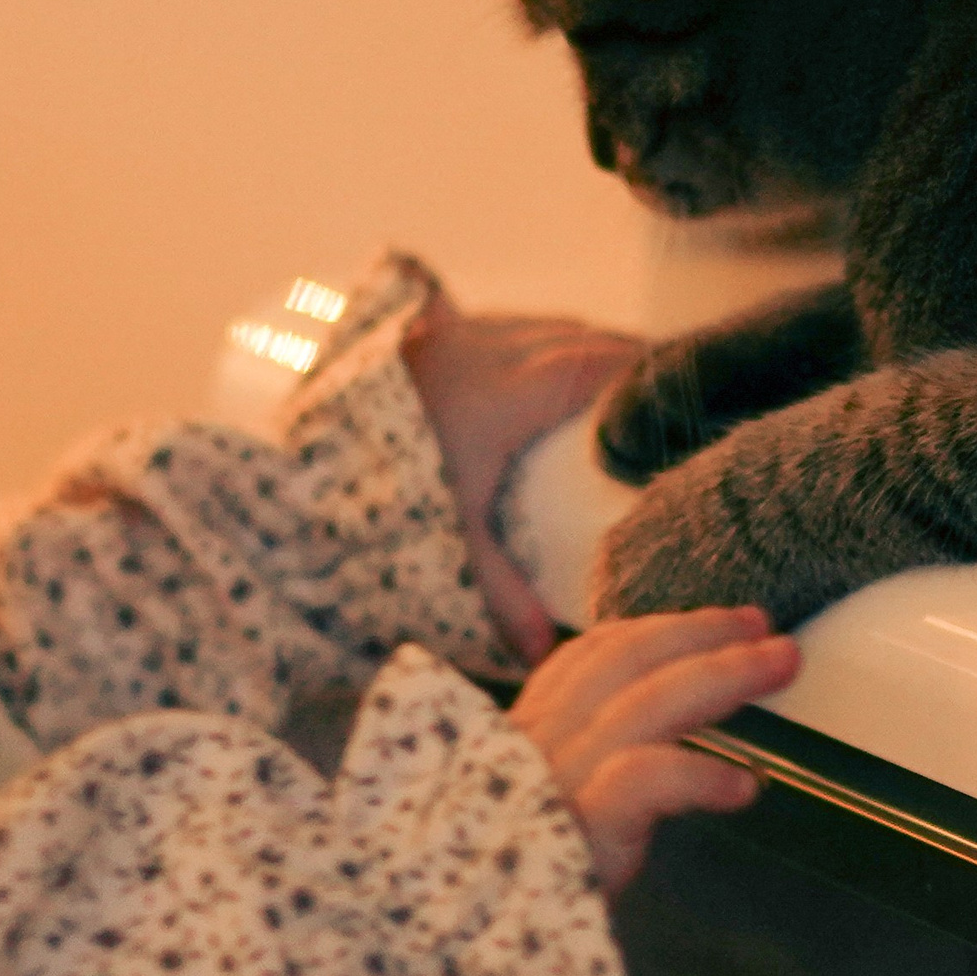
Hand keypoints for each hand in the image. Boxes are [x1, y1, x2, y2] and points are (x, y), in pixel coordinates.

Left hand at [403, 289, 646, 668]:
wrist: (299, 450)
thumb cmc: (376, 493)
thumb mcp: (450, 545)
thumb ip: (504, 596)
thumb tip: (549, 652)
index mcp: (512, 391)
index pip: (604, 366)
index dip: (647, 376)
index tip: (677, 397)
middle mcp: (494, 348)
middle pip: (583, 338)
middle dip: (625, 357)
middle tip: (661, 390)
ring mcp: (460, 330)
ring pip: (545, 325)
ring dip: (582, 343)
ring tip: (614, 374)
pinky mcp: (430, 328)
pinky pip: (506, 323)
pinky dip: (536, 338)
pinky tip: (542, 360)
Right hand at [509, 606, 802, 897]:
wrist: (448, 958)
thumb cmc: (495, 897)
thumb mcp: (524, 817)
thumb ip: (571, 778)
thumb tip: (644, 751)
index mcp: (513, 738)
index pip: (583, 660)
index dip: (654, 631)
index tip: (713, 623)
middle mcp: (526, 745)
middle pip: (624, 663)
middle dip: (702, 636)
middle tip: (765, 629)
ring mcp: (547, 781)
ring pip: (646, 704)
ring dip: (723, 676)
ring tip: (779, 667)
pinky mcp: (572, 827)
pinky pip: (646, 778)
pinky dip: (700, 774)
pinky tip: (744, 786)